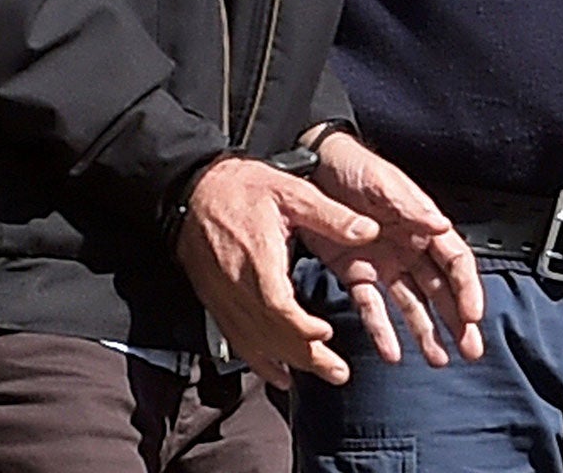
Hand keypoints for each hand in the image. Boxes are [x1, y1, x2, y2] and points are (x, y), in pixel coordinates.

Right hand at [175, 156, 378, 389]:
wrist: (194, 190)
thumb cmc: (241, 187)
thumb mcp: (291, 191)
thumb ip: (331, 215)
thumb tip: (369, 231)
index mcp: (258, 258)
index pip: (278, 307)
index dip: (302, 328)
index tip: (328, 333)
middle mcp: (238, 285)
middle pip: (271, 334)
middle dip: (307, 357)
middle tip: (339, 372)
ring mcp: (225, 298)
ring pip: (256, 342)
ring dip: (290, 362)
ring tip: (322, 373)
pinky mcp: (217, 302)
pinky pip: (237, 340)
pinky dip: (259, 361)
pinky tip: (278, 374)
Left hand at [304, 132, 484, 366]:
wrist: (311, 164)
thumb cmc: (352, 165)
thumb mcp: (381, 182)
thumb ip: (409, 207)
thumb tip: (441, 225)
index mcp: (421, 225)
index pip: (455, 262)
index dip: (467, 289)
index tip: (472, 316)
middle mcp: (408, 248)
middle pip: (440, 289)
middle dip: (457, 320)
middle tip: (470, 350)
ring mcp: (383, 262)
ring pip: (412, 303)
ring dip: (425, 331)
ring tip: (438, 359)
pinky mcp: (355, 272)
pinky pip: (372, 306)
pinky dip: (382, 330)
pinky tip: (392, 352)